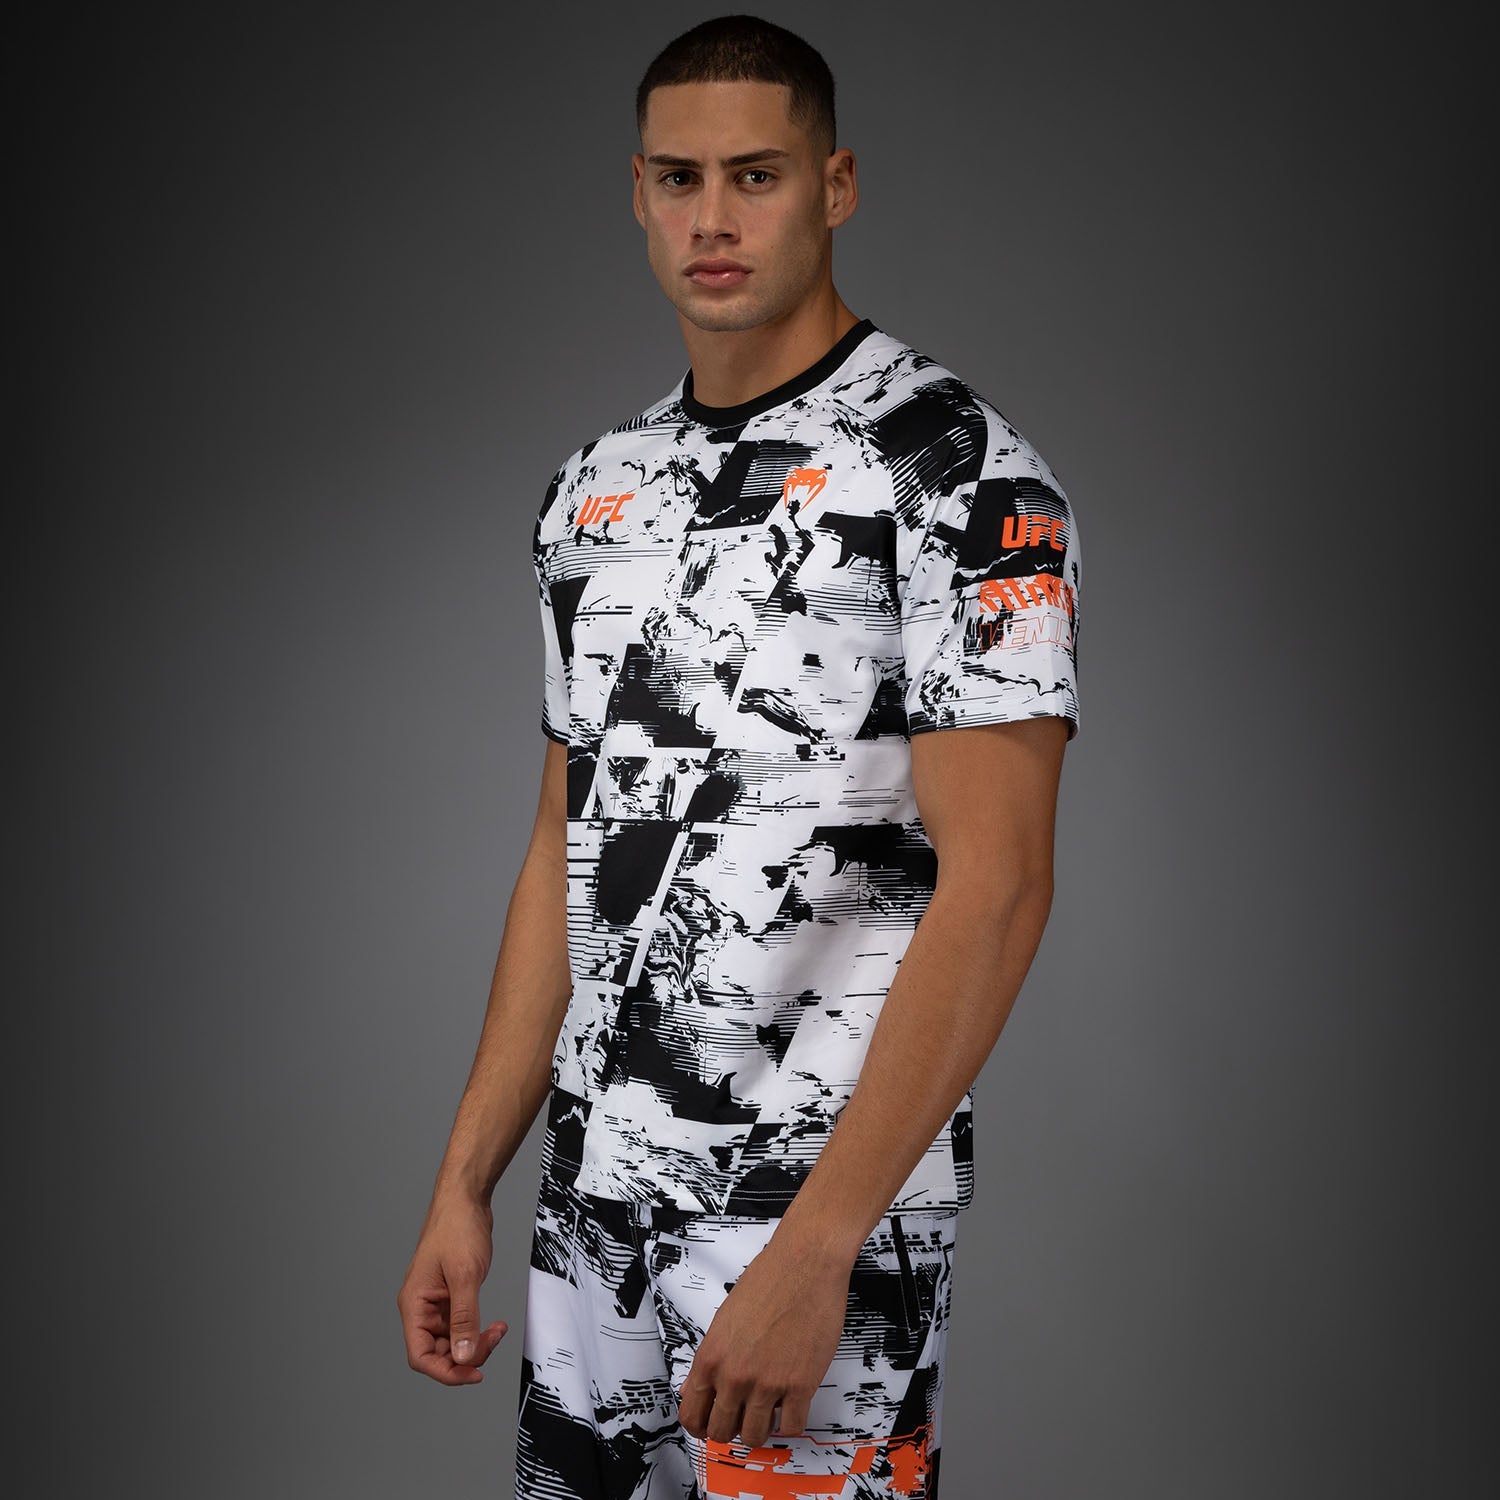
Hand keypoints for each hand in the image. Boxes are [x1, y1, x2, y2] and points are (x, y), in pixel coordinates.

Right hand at [396, 1190, 508, 1384]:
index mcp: (414, 1305)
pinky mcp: (451, 1296)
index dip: (445, 1372)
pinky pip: (461, 1326)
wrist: (466, 1199)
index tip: (474, 1374)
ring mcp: (436, 1303)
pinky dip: (477, 1330)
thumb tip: (464, 1357)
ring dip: (474, 1343)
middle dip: (466, 1355)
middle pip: (438, 1353)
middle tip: (493, 1341)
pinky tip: (494, 1325)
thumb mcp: (465, 1276)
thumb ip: (464, 1319)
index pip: (421, 1356)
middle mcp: (421, 1307)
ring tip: (498, 1330)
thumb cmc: (457, 1228)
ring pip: (452, 1342)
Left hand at [676, 1230, 851, 1448]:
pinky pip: (791, 1427)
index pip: (691, 1415)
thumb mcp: (725, 1317)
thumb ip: (711, 1357)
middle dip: (731, 1428)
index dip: (700, 1425)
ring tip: (768, 1409)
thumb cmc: (769, 1279)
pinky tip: (790, 1405)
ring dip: (761, 1428)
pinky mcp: (800, 1385)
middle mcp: (735, 1375)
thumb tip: (696, 1385)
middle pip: (721, 1432)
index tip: (710, 1424)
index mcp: (711, 1357)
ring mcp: (767, 1384)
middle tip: (742, 1415)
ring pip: (754, 1436)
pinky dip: (790, 1422)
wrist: (805, 1263)